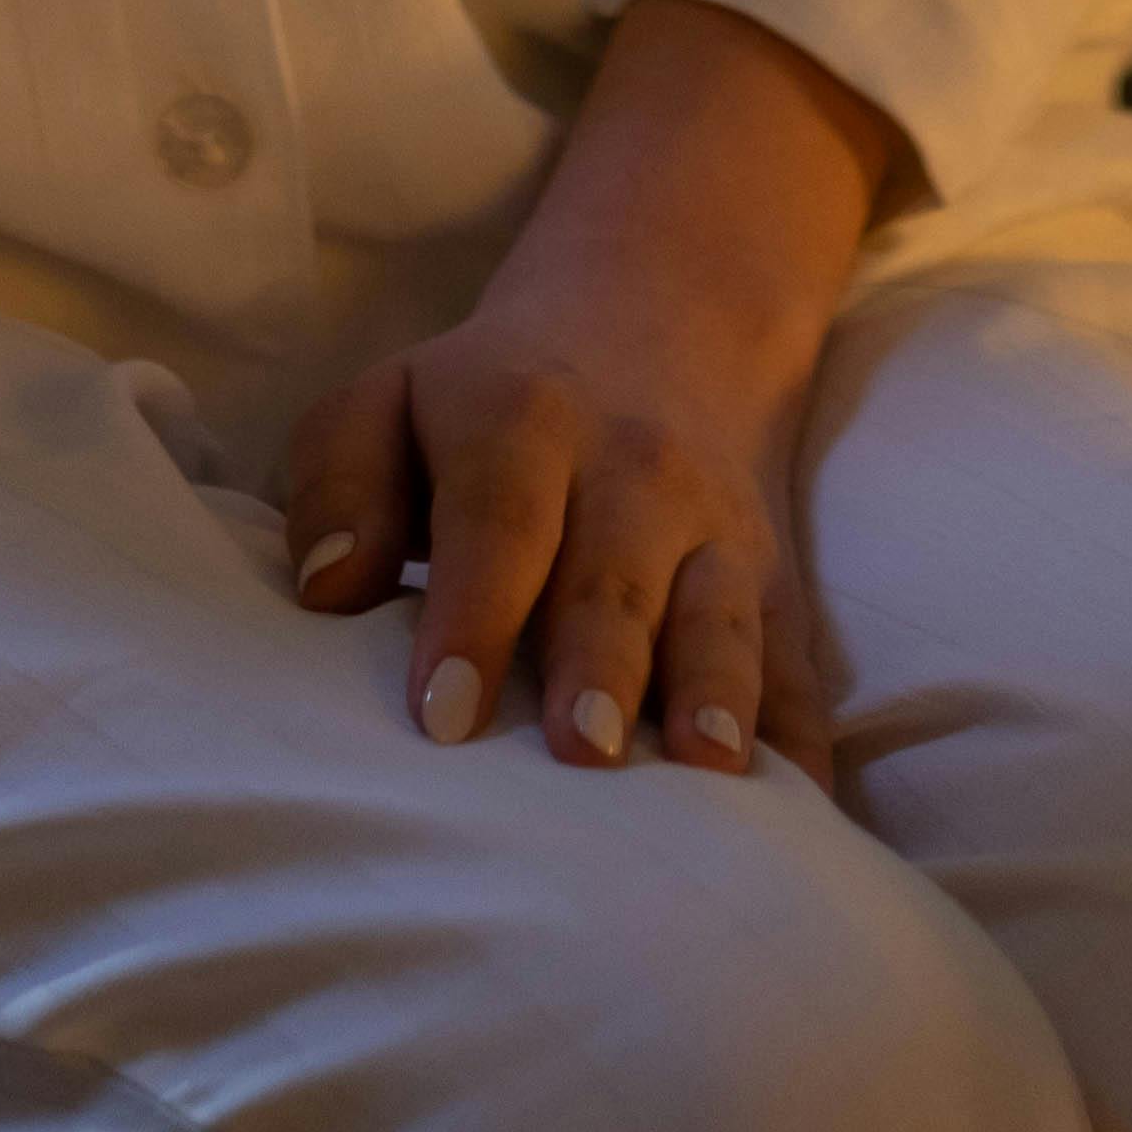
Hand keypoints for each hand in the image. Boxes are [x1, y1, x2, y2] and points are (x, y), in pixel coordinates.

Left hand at [282, 0, 903, 786]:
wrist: (657, 319)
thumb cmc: (486, 407)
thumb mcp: (390, 402)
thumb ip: (340, 483)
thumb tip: (325, 588)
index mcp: (523, 421)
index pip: (498, 519)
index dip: (472, 615)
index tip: (440, 716)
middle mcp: (634, 472)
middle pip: (613, 577)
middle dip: (599, 664)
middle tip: (578, 751)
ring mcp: (718, 532)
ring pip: (721, 616)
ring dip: (716, 692)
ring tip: (708, 768)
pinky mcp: (778, 584)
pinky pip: (800, 665)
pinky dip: (805, 740)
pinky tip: (804, 813)